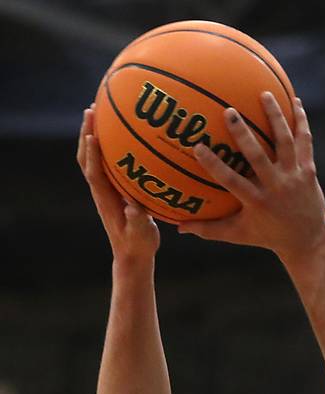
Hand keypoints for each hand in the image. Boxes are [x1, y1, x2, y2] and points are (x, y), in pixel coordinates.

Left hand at [77, 107, 159, 262]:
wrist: (133, 255)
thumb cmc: (138, 245)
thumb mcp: (141, 235)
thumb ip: (138, 222)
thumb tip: (135, 208)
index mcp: (106, 200)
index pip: (94, 172)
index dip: (92, 153)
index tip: (93, 132)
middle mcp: (101, 191)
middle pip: (86, 158)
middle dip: (87, 133)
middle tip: (91, 109)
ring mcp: (105, 189)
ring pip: (93, 158)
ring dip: (92, 135)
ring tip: (98, 112)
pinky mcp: (112, 189)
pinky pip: (105, 162)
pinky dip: (106, 145)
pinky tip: (118, 134)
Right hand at [177, 93, 324, 266]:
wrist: (307, 242)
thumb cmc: (268, 236)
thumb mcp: (239, 234)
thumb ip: (209, 229)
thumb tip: (179, 227)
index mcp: (256, 202)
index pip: (232, 181)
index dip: (214, 165)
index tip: (198, 147)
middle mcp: (276, 187)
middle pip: (258, 157)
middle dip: (243, 134)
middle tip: (229, 111)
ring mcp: (294, 177)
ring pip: (285, 142)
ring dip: (276, 117)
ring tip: (265, 94)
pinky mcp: (309, 170)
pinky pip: (305, 141)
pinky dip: (301, 121)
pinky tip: (296, 100)